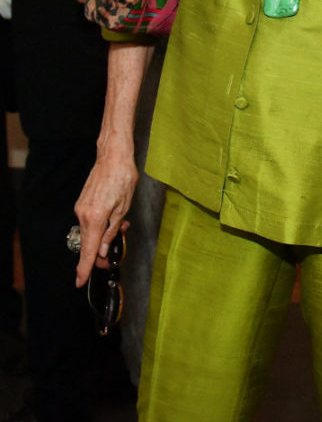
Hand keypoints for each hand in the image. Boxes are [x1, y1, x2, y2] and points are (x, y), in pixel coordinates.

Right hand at [73, 151, 137, 286]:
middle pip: (88, 243)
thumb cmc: (122, 178)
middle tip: (111, 257)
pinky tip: (112, 219)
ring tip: (121, 228)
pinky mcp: (82, 202)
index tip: (80, 281)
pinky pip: (89, 221)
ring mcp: (81, 208)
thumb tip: (105, 248)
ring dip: (101, 237)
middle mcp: (84, 214)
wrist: (113, 157)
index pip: (88, 249)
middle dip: (98, 254)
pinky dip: (98, 226)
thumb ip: (113, 230)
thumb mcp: (124, 207)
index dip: (84, 267)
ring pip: (89, 232)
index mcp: (95, 218)